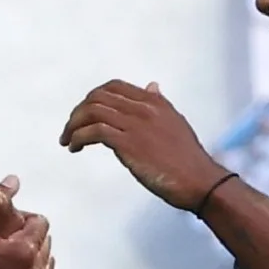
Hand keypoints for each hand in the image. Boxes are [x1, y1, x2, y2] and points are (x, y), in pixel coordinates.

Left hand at [59, 80, 228, 210]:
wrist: (201, 182)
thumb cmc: (188, 159)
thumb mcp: (175, 122)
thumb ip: (159, 103)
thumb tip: (151, 86)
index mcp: (154, 102)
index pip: (114, 87)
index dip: (93, 97)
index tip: (85, 114)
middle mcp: (144, 108)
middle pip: (98, 97)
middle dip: (79, 111)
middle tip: (71, 129)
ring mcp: (136, 124)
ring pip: (92, 111)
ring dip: (73, 125)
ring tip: (68, 141)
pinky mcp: (129, 143)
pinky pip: (93, 132)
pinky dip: (78, 138)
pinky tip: (75, 148)